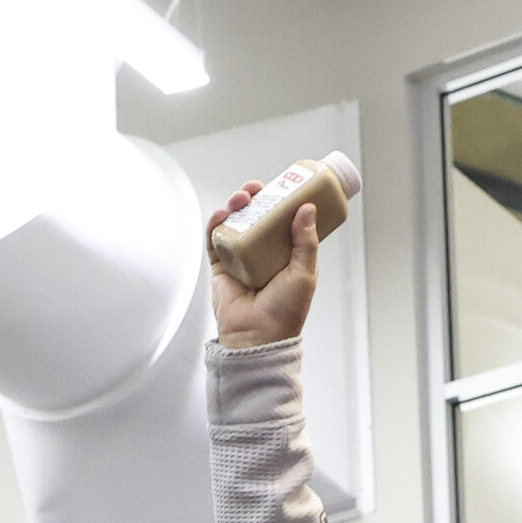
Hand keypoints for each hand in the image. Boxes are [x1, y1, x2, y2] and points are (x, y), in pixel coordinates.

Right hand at [205, 181, 319, 347]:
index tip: (281, 185)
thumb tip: (306, 209)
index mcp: (285, 253)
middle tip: (256, 188)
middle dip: (254, 196)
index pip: (282, 218)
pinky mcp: (220, 266)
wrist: (258, 337)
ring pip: (235, 222)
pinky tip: (220, 214)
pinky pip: (215, 240)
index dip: (280, 199)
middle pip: (256, 215)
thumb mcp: (305, 273)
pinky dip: (215, 224)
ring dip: (235, 205)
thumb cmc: (284, 313)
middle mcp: (262, 252)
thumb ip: (307, 242)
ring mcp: (240, 257)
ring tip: (240, 199)